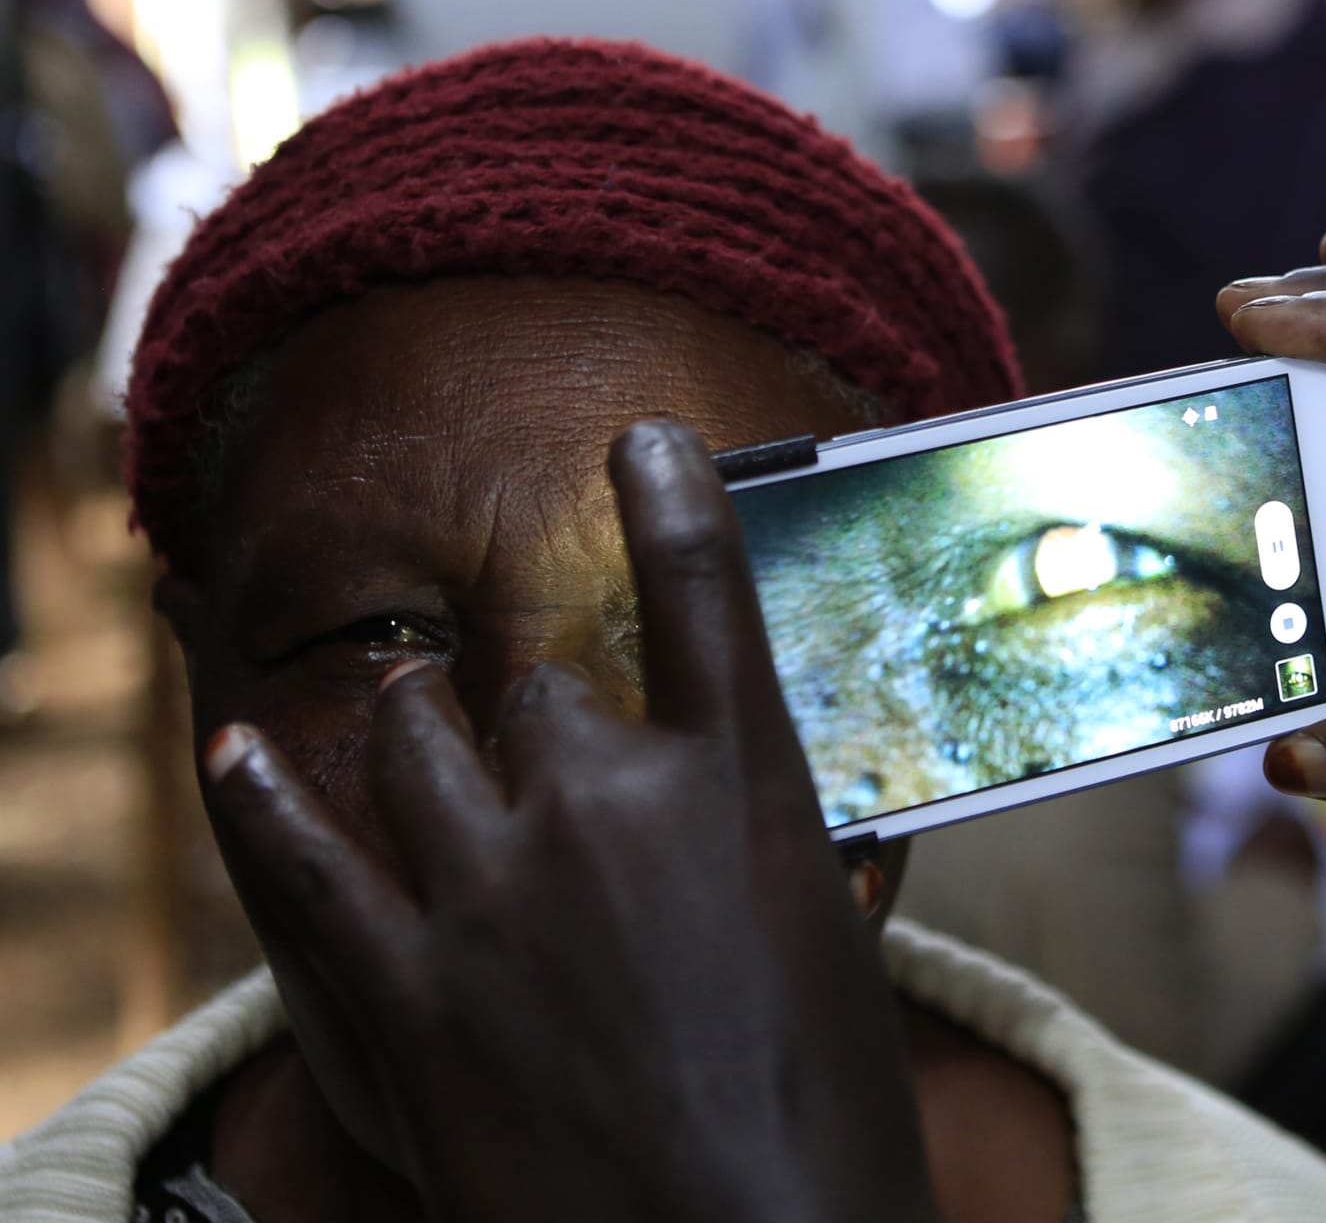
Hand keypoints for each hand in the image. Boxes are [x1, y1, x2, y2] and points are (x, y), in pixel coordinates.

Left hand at [201, 421, 936, 1221]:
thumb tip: (843, 841)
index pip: (703, 591)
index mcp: (742, 787)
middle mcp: (610, 804)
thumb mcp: (844, 967)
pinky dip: (263, 802)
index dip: (670, 497)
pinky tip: (236, 754)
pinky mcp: (408, 989)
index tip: (640, 443)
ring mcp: (496, 891)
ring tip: (423, 733)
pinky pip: (307, 861)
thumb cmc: (827, 1126)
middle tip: (557, 762)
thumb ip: (815, 870)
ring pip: (422, 743)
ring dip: (425, 734)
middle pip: (542, 691)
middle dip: (546, 718)